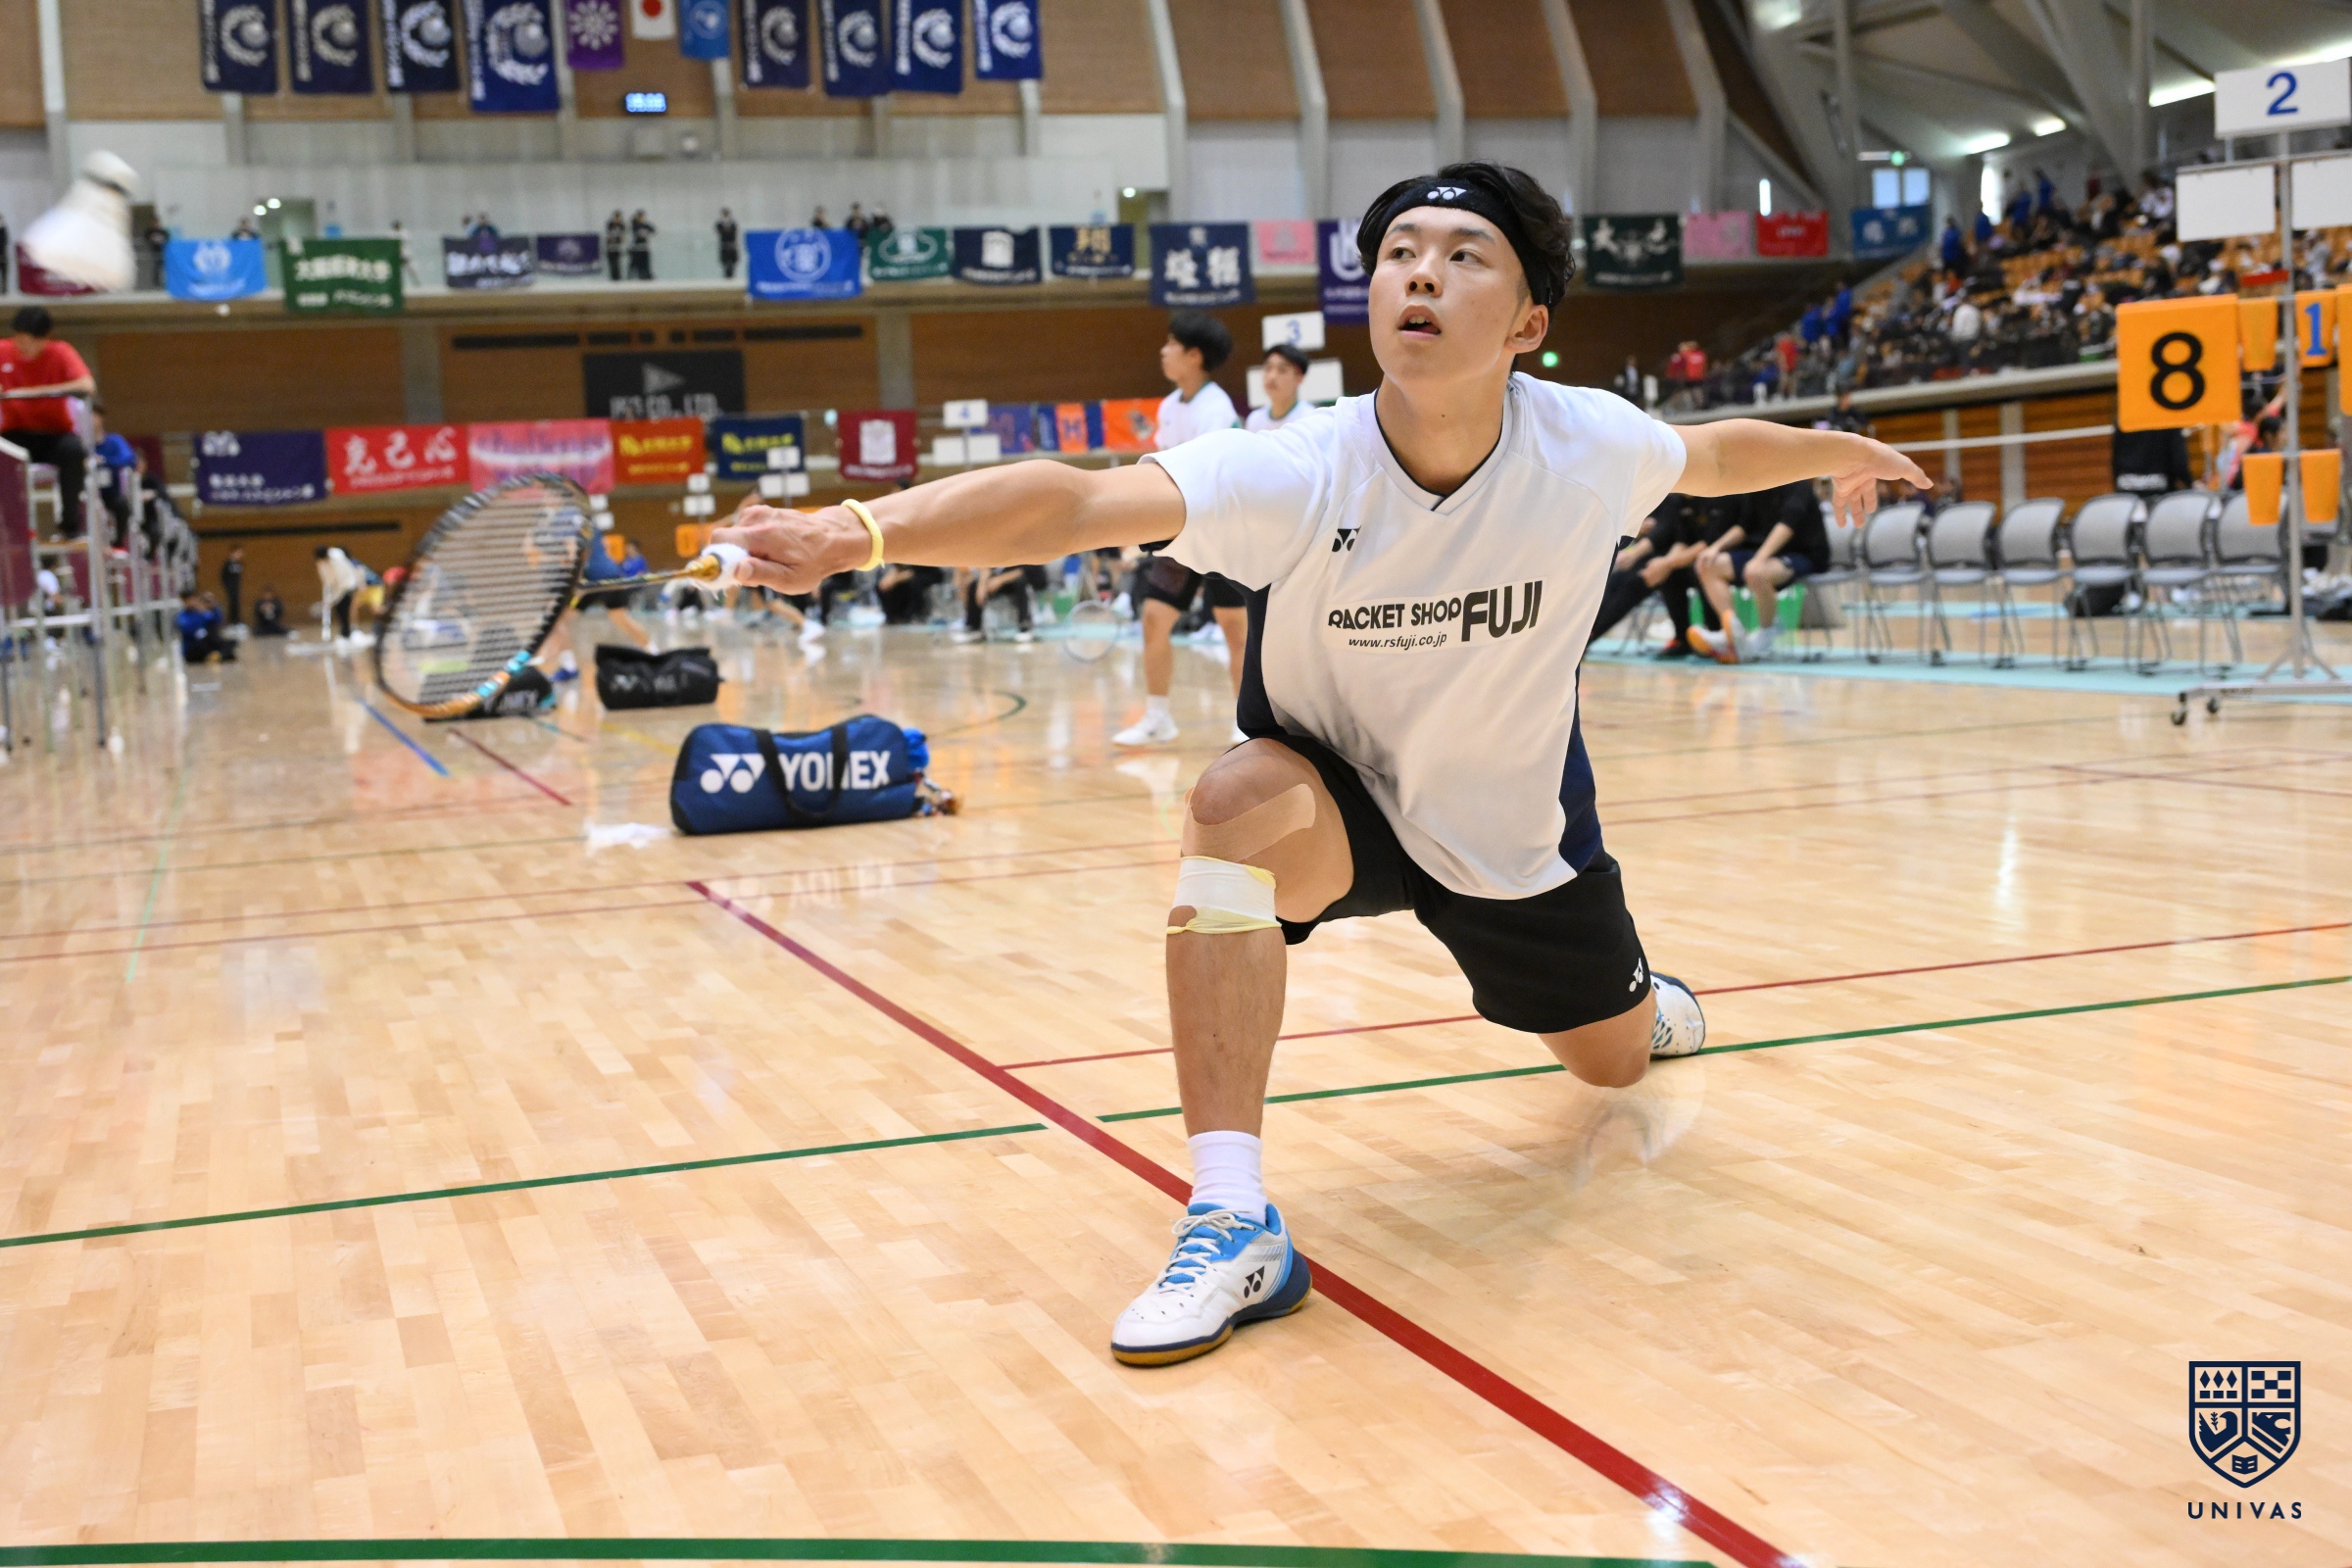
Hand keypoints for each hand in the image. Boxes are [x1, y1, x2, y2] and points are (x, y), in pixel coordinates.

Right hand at [712, 505, 869, 592]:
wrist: (833, 538)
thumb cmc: (813, 563)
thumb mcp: (790, 579)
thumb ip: (761, 574)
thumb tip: (736, 570)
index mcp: (760, 535)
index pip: (718, 541)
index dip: (717, 560)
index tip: (728, 575)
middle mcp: (756, 519)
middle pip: (723, 540)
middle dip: (732, 559)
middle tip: (755, 572)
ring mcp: (759, 512)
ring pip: (734, 537)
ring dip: (744, 552)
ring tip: (769, 561)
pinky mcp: (762, 512)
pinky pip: (744, 530)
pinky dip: (752, 542)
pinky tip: (772, 550)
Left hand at [1828, 437, 1930, 528]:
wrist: (1854, 456)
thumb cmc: (1881, 459)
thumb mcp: (1904, 467)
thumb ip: (1916, 475)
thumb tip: (1929, 484)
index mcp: (1877, 469)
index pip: (1877, 483)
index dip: (1877, 492)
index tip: (1878, 499)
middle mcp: (1862, 476)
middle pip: (1864, 493)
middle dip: (1867, 503)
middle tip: (1869, 512)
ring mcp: (1851, 482)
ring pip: (1852, 500)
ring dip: (1855, 513)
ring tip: (1859, 526)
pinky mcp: (1840, 487)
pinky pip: (1838, 503)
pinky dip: (1840, 514)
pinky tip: (1841, 525)